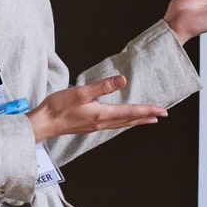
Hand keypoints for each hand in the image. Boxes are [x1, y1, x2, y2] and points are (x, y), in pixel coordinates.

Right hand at [27, 75, 164, 141]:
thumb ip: (103, 86)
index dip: (148, 110)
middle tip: (162, 115)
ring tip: (148, 120)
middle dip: (147, 116)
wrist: (43, 123)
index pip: (131, 112)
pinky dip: (124, 122)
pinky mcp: (90, 126)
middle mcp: (102, 123)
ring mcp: (96, 126)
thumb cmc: (58, 107)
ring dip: (136, 121)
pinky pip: (113, 125)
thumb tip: (122, 80)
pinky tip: (123, 121)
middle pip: (130, 119)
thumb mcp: (81, 92)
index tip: (162, 110)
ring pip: (122, 124)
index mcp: (102, 114)